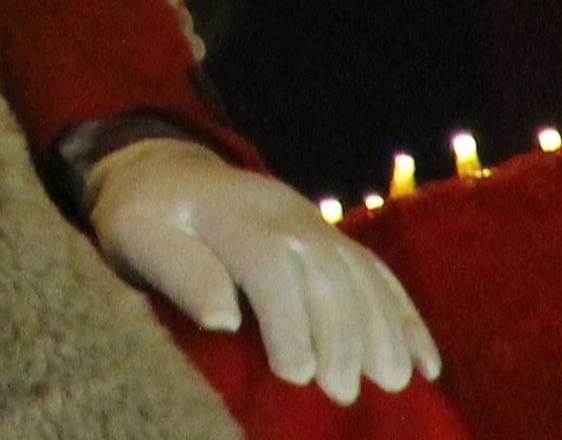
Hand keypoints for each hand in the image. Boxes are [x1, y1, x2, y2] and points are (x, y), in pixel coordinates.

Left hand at [85, 137, 441, 404]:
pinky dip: (404, 315)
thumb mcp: (135, 237)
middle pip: (323, 268)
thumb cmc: (141, 217)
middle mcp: (277, 208)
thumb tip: (222, 318)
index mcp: (225, 209)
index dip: (288, 319)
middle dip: (341, 332)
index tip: (296, 375)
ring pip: (358, 269)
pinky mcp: (328, 234)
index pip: (268, 262)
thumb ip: (177, 271)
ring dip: (382, 327)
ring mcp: (309, 218)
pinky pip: (376, 270)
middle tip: (345, 392)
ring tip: (393, 381)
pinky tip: (426, 361)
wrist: (162, 169)